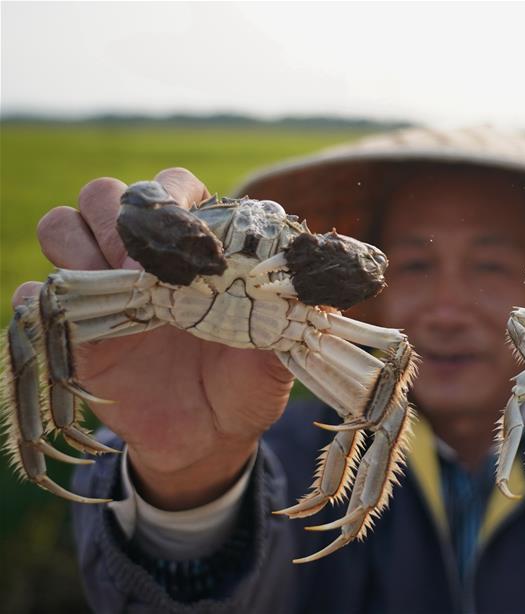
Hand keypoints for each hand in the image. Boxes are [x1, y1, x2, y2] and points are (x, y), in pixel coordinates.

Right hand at [13, 168, 294, 508]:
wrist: (209, 440)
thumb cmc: (247, 385)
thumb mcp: (276, 356)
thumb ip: (290, 317)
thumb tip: (314, 286)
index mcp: (196, 250)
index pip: (172, 187)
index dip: (176, 199)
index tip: (195, 241)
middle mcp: (145, 258)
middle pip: (106, 194)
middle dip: (122, 216)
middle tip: (148, 263)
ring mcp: (107, 289)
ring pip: (62, 227)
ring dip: (78, 245)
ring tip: (120, 287)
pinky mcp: (77, 329)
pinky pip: (38, 296)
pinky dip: (46, 299)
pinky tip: (84, 326)